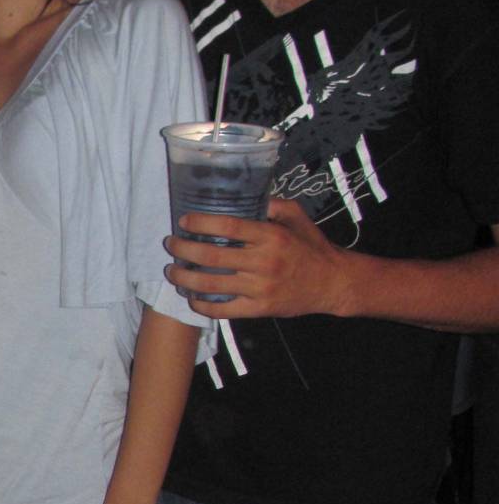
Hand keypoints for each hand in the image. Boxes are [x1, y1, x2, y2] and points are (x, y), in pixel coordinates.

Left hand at [164, 198, 349, 318]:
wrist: (332, 283)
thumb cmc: (312, 247)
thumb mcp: (297, 217)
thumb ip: (272, 204)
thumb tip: (245, 194)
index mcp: (271, 236)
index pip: (228, 227)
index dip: (201, 224)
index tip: (184, 221)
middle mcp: (264, 262)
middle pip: (212, 257)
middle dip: (184, 250)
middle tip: (171, 245)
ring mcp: (260, 288)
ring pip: (212, 285)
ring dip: (185, 278)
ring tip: (173, 271)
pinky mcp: (259, 309)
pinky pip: (223, 310)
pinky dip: (202, 305)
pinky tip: (192, 297)